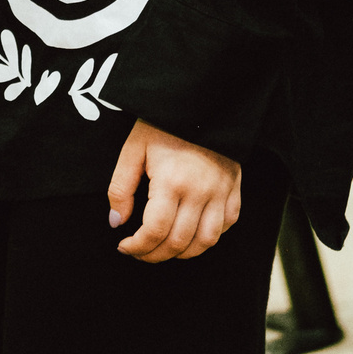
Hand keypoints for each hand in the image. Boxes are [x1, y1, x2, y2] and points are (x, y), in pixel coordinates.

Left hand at [108, 119, 241, 261]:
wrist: (202, 98)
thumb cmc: (163, 122)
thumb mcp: (133, 148)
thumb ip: (121, 187)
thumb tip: (117, 222)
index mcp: (172, 181)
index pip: (155, 231)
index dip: (137, 247)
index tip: (124, 246)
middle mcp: (201, 191)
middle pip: (179, 243)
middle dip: (154, 255)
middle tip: (139, 251)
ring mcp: (222, 192)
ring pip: (206, 242)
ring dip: (182, 254)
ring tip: (163, 248)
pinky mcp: (235, 189)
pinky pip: (226, 226)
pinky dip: (208, 237)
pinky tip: (190, 232)